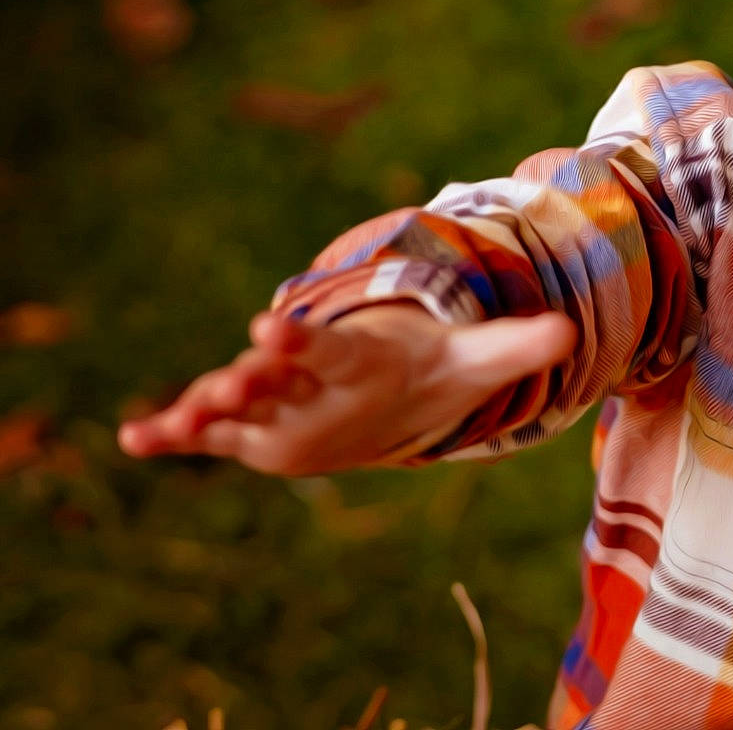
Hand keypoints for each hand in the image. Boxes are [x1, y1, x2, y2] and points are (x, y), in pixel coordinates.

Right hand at [117, 304, 575, 474]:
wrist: (398, 380)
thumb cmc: (433, 367)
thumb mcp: (477, 361)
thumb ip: (518, 346)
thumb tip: (571, 333)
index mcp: (358, 355)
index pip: (328, 344)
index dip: (302, 338)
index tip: (272, 322)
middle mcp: (310, 375)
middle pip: (276, 373)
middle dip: (252, 372)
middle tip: (226, 372)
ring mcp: (280, 401)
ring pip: (239, 402)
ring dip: (208, 407)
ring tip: (175, 419)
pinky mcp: (257, 429)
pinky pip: (211, 433)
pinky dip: (173, 434)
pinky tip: (131, 441)